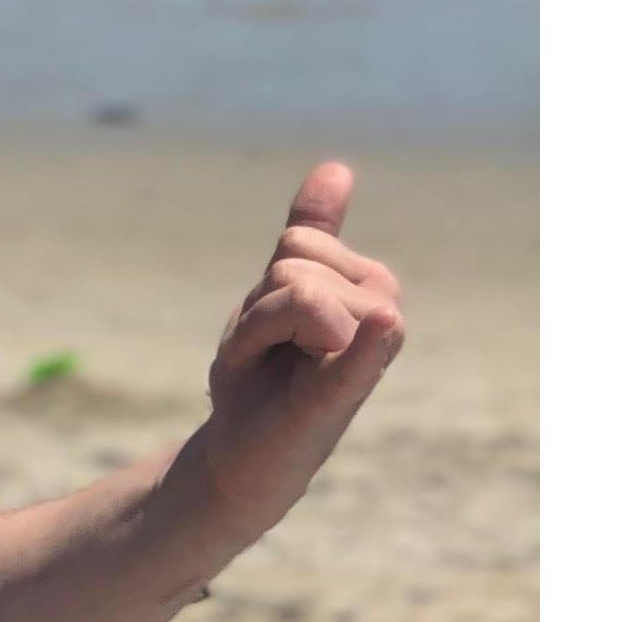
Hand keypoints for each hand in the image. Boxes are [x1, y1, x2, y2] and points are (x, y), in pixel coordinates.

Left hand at [195, 160, 405, 539]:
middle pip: (292, 267)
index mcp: (367, 284)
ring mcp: (369, 349)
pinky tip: (381, 328)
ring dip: (254, 334)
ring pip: (293, 293)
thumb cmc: (262, 375)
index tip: (266, 328)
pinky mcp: (345, 390)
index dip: (263, 286)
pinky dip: (363, 341)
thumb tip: (338, 168)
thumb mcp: (276, 296)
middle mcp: (381, 309)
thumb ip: (312, 235)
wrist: (241, 454)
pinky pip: (358, 348)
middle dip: (256, 311)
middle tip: (264, 355)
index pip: (300, 242)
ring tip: (272, 370)